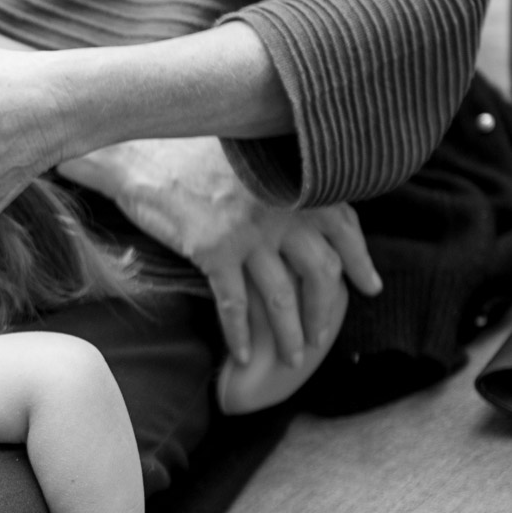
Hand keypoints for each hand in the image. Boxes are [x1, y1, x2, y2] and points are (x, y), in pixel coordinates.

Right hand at [58, 137, 381, 365]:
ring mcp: (251, 232)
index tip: (368, 287)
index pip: (345, 229)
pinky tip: (241, 356)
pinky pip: (235, 304)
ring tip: (289, 360)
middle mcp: (284, 209)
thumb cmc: (191, 152)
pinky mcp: (215, 251)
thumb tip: (302, 215)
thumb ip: (283, 183)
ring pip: (281, 297)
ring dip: (288, 335)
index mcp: (299, 183)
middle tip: (319, 339)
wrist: (143, 153)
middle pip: (320, 273)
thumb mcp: (253, 157)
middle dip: (323, 313)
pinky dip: (239, 334)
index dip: (360, 262)